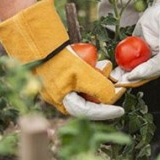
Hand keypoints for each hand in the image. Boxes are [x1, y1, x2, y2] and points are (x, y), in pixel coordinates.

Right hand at [0, 0, 124, 119]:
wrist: (39, 46)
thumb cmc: (58, 62)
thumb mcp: (82, 75)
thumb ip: (98, 88)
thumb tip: (111, 98)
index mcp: (67, 104)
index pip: (91, 113)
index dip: (107, 112)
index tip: (120, 111)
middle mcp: (64, 100)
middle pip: (91, 98)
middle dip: (103, 85)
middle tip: (109, 72)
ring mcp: (62, 89)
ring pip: (88, 87)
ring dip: (97, 75)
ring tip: (100, 62)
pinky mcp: (62, 78)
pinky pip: (81, 78)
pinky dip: (89, 70)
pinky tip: (91, 60)